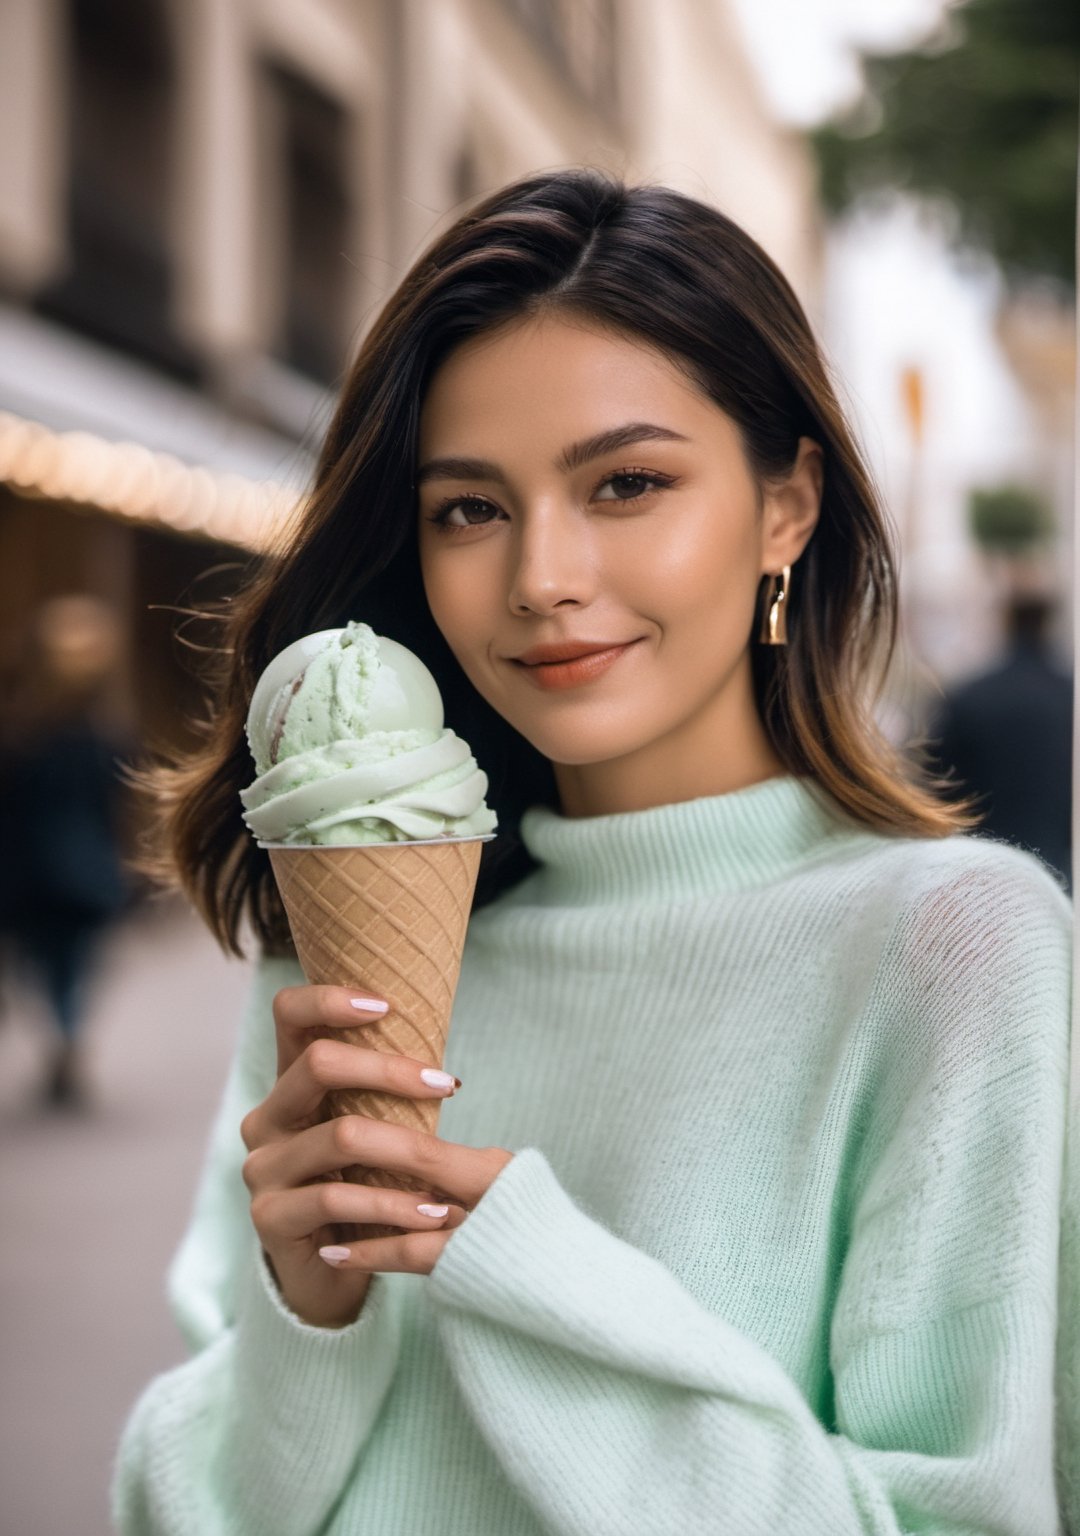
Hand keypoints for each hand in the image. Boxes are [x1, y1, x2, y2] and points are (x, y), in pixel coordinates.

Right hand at [240, 983, 513, 1328]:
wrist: (330, 1273)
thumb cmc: (365, 1188)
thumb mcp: (376, 1131)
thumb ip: (387, 1092)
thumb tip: (445, 1057)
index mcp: (291, 1085)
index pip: (289, 1014)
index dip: (330, 998)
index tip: (386, 1005)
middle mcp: (266, 1118)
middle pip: (317, 1063)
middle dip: (389, 1069)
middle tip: (446, 1084)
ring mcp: (261, 1167)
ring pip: (338, 1135)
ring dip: (407, 1149)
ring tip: (452, 1166)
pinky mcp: (268, 1217)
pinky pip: (336, 1199)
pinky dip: (394, 1206)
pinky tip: (433, 1215)